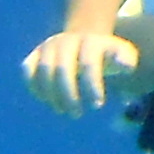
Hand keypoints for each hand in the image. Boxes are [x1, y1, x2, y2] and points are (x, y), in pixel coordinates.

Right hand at [22, 28, 148, 115]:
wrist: (85, 38)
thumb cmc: (106, 54)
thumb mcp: (121, 53)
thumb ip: (126, 59)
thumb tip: (126, 67)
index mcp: (89, 42)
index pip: (89, 63)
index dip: (92, 85)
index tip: (97, 105)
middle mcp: (66, 41)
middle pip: (62, 69)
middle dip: (69, 95)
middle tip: (77, 114)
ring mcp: (48, 46)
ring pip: (43, 71)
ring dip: (51, 95)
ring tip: (63, 110)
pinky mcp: (35, 54)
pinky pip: (28, 70)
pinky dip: (34, 87)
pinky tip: (46, 100)